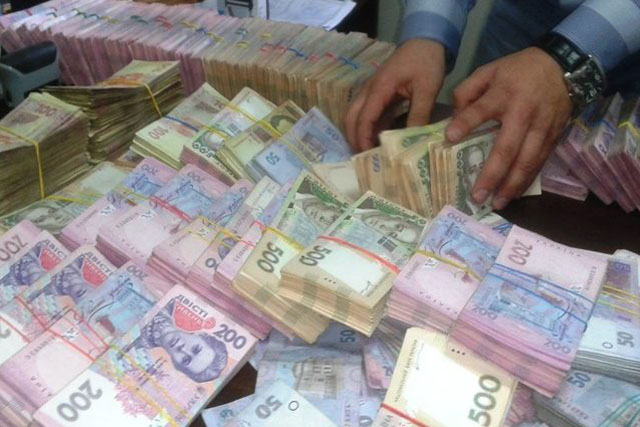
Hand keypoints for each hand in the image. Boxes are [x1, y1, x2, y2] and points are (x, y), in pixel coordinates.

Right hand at [345, 39, 445, 150]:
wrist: (426, 40)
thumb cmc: (426, 61)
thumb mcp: (427, 89)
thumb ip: (419, 114)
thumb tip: (412, 140)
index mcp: (379, 89)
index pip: (364, 118)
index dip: (363, 138)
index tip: (368, 156)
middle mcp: (369, 90)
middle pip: (351, 117)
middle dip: (353, 137)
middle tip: (363, 157)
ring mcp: (372, 91)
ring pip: (355, 115)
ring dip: (358, 132)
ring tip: (369, 152)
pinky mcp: (378, 92)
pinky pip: (368, 112)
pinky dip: (368, 126)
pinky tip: (378, 139)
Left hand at [446, 47, 571, 209]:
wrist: (563, 66)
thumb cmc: (518, 71)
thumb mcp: (489, 70)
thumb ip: (467, 92)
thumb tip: (454, 120)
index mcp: (504, 93)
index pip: (481, 109)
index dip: (465, 123)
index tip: (449, 137)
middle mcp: (524, 113)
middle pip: (507, 148)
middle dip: (492, 175)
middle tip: (477, 196)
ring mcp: (542, 128)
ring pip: (527, 162)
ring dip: (511, 186)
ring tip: (497, 203)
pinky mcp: (554, 136)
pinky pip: (540, 162)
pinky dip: (527, 180)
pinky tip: (515, 193)